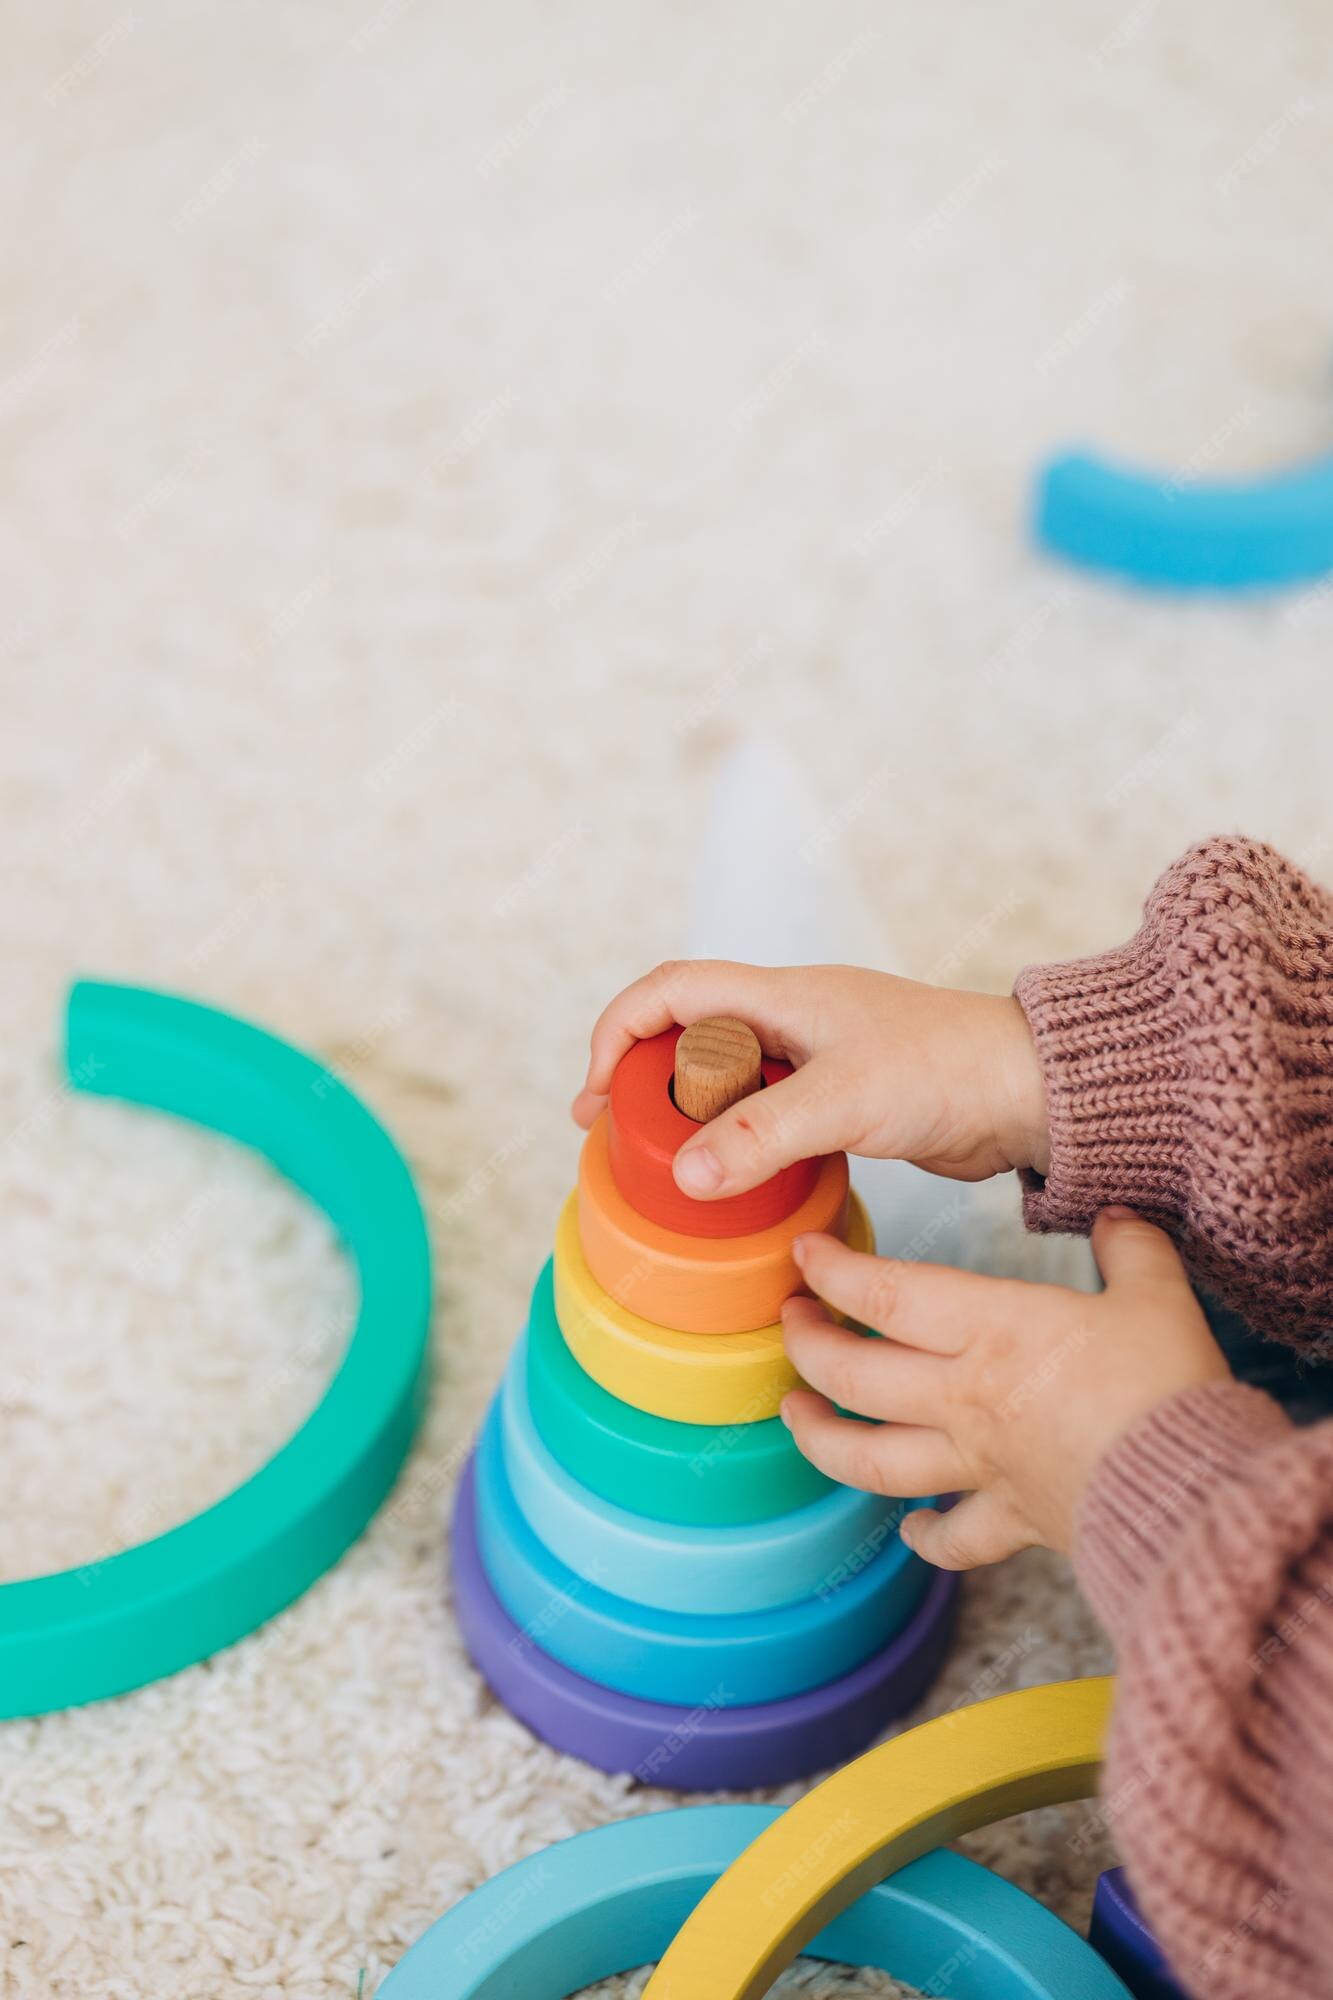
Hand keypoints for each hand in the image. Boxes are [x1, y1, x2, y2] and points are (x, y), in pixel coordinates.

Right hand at [572, 960, 1048, 1194]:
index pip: (670, 990)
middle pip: (687, 1034)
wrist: (1030, 1091)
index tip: (594, 1092)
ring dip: (687, 1116)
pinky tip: (732, 1181)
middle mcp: (792, 1019)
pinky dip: (736, 1142)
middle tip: (612, 1138)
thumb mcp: (844, 1100)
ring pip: (725, 1079)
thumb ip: (761, 1135)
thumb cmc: (948, 1069)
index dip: (618, 1031)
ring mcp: (817, 1059)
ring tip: (661, 1165)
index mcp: (783, 995)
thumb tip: (685, 1173)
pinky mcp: (843, 1099)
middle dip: (640, 1080)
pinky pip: (766, 1114)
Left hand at [780, 1208, 1230, 1565]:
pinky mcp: (1013, 1521)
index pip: (884, 1294)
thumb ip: (1131, 1249)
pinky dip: (927, 1538)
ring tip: (796, 1416)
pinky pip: (954, 1539)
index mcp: (993, 1331)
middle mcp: (967, 1398)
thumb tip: (1118, 1217)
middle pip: (855, 1376)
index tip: (804, 1255)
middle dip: (808, 1348)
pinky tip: (910, 1532)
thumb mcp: (1156, 1296)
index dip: (833, 1271)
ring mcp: (981, 1466)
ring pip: (872, 1461)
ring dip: (823, 1440)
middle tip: (791, 1324)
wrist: (1191, 1493)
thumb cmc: (1166, 1389)